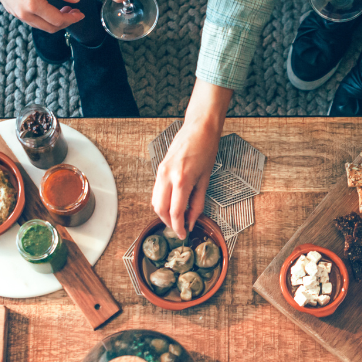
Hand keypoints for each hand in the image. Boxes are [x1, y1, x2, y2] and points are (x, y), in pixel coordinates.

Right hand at [0, 0, 83, 32]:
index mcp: (32, 5)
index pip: (58, 21)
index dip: (72, 19)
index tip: (80, 14)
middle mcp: (22, 12)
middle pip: (50, 28)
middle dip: (65, 23)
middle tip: (73, 12)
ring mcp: (14, 12)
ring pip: (39, 25)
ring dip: (53, 21)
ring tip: (63, 10)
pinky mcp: (9, 8)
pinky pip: (30, 20)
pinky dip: (43, 18)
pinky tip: (48, 8)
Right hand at [152, 122, 220, 239]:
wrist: (200, 128)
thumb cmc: (207, 149)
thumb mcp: (206, 179)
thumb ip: (197, 202)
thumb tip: (192, 220)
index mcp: (181, 180)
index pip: (175, 213)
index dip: (178, 227)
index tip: (184, 234)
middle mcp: (167, 176)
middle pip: (160, 209)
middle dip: (168, 223)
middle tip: (180, 228)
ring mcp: (161, 171)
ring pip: (155, 201)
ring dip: (164, 213)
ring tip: (177, 218)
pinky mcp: (159, 168)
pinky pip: (157, 191)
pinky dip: (163, 201)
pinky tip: (173, 204)